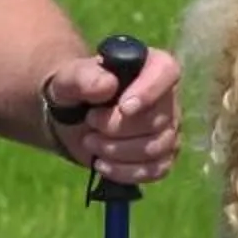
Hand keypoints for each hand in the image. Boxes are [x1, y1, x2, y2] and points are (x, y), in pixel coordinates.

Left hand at [43, 45, 181, 186]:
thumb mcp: (69, 79)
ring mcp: (168, 128)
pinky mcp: (163, 156)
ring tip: (90, 142)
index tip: (124, 108)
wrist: (73, 116)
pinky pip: (155, 170)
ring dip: (116, 151)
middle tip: (90, 122)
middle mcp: (167, 96)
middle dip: (116, 128)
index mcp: (150, 65)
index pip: (166, 71)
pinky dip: (124, 171)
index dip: (149, 91)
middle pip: (156, 120)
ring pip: (156, 148)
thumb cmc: (76, 90)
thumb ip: (83, 77)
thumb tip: (108, 86)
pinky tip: (101, 164)